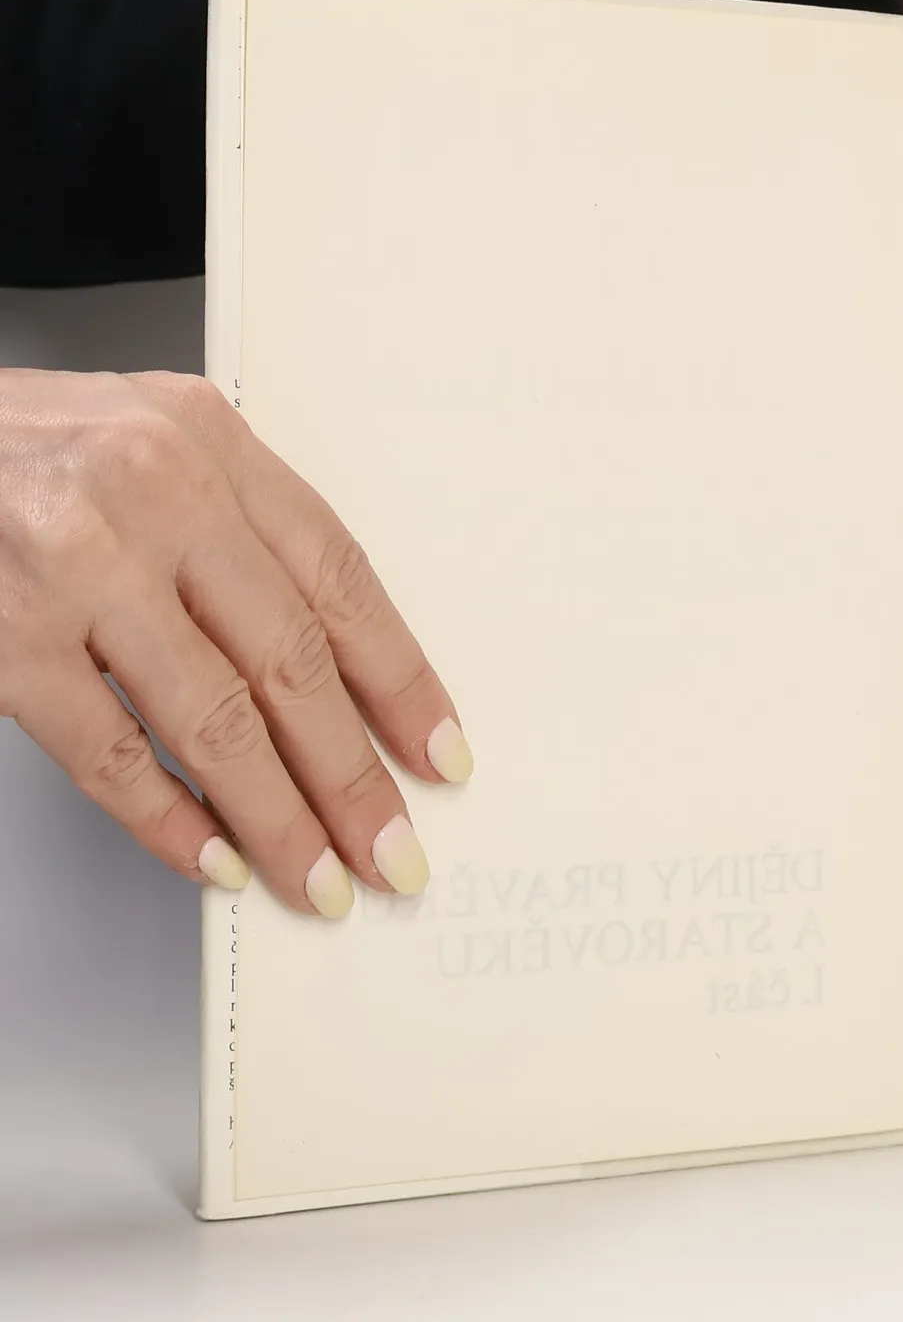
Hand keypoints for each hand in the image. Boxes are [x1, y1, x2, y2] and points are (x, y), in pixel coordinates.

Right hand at [0, 369, 469, 915]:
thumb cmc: (16, 447)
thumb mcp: (145, 443)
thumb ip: (235, 529)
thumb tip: (331, 669)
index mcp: (208, 442)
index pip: (340, 579)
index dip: (401, 680)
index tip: (440, 754)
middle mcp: (155, 496)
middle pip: (293, 662)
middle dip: (354, 776)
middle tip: (394, 851)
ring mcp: (77, 569)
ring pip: (214, 721)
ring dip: (278, 818)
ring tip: (318, 879)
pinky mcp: (5, 636)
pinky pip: (110, 753)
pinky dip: (167, 819)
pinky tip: (213, 859)